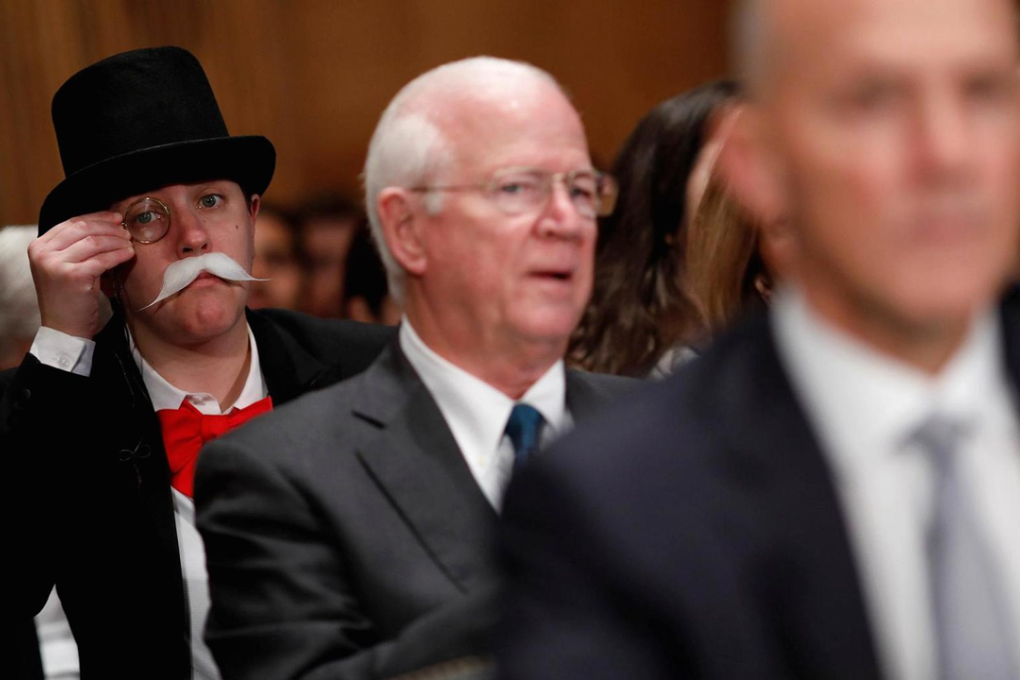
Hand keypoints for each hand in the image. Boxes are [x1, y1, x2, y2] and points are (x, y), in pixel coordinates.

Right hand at [29, 212, 133, 338]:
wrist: (64, 328)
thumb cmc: (69, 297)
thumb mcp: (64, 266)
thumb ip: (75, 246)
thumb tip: (107, 224)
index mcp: (39, 246)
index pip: (71, 222)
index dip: (97, 218)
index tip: (115, 218)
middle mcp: (43, 252)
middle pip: (83, 228)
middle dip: (109, 228)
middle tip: (126, 231)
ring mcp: (56, 264)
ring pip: (95, 241)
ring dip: (117, 241)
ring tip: (129, 244)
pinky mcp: (73, 276)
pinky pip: (103, 259)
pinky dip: (119, 255)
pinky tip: (129, 255)